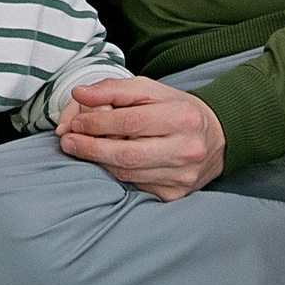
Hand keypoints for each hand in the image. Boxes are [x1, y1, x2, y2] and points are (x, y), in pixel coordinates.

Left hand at [57, 74, 224, 199]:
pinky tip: (106, 163)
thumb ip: (113, 89)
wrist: (216, 139)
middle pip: (127, 154)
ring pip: (128, 174)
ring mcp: (182, 176)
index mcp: (183, 117)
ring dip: (98, 162)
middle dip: (90, 148)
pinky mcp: (175, 194)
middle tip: (68, 141)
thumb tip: (79, 94)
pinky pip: (136, 186)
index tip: (76, 122)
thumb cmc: (176, 110)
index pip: (129, 121)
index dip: (97, 122)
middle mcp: (187, 149)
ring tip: (81, 149)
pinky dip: (116, 174)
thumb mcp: (150, 91)